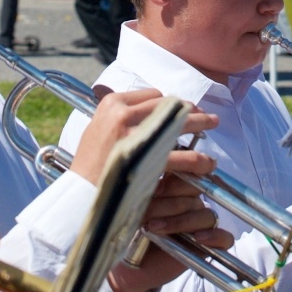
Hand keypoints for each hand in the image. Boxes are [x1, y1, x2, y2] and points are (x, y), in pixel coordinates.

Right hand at [68, 89, 218, 185]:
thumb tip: (144, 110)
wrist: (79, 196)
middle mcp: (123, 114)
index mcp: (112, 104)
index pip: (153, 95)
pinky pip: (180, 155)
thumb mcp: (96, 131)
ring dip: (200, 125)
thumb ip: (118, 118)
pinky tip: (205, 163)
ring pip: (179, 125)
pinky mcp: (145, 160)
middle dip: (191, 110)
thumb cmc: (89, 167)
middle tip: (206, 116)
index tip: (181, 110)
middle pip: (169, 105)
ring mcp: (135, 135)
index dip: (171, 104)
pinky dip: (196, 159)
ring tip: (212, 129)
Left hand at [107, 170, 232, 291]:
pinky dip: (214, 236)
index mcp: (175, 186)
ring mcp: (199, 224)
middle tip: (145, 212)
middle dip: (169, 202)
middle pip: (196, 192)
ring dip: (179, 221)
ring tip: (154, 228)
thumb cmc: (127, 230)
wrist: (125, 266)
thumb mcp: (133, 202)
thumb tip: (170, 167)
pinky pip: (224, 238)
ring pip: (206, 214)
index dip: (174, 180)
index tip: (154, 188)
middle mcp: (190, 202)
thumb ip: (151, 182)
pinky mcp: (206, 247)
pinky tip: (197, 238)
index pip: (189, 172)